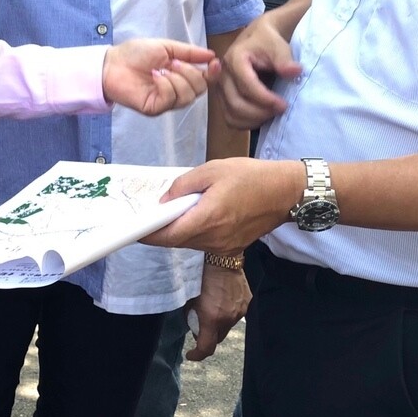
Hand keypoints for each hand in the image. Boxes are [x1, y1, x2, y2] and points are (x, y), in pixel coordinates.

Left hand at [103, 38, 219, 115]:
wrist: (112, 63)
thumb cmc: (135, 54)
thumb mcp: (165, 47)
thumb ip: (189, 52)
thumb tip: (211, 55)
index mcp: (180, 75)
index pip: (205, 80)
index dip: (213, 73)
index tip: (214, 63)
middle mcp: (176, 90)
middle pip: (200, 89)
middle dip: (190, 72)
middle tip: (172, 62)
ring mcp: (166, 101)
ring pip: (187, 96)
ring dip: (177, 78)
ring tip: (161, 69)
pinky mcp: (155, 108)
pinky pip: (171, 99)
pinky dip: (165, 85)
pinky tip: (154, 77)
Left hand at [142, 157, 302, 253]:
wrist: (285, 192)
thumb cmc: (251, 176)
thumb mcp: (212, 170)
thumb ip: (184, 185)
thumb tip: (164, 200)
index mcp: (208, 219)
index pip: (168, 235)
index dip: (147, 234)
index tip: (132, 228)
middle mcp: (214, 239)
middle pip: (176, 241)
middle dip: (158, 231)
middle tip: (144, 216)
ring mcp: (223, 246)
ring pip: (188, 243)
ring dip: (174, 232)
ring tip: (164, 214)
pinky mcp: (231, 246)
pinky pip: (203, 242)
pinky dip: (191, 232)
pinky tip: (188, 216)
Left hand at [185, 262, 249, 360]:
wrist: (221, 257)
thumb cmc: (200, 274)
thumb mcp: (189, 297)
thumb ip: (191, 314)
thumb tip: (193, 323)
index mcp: (212, 318)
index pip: (206, 347)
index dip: (197, 354)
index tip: (190, 354)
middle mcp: (228, 318)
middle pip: (218, 338)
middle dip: (208, 336)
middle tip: (199, 326)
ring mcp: (240, 311)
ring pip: (228, 326)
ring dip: (219, 324)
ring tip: (212, 310)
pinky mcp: (247, 303)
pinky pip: (236, 314)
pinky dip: (228, 313)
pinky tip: (222, 301)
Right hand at [217, 17, 302, 129]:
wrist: (258, 40)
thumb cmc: (268, 42)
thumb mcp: (278, 46)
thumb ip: (285, 59)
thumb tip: (294, 72)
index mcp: (234, 59)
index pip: (246, 85)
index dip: (265, 99)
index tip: (284, 104)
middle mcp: (223, 74)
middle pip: (236, 102)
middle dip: (260, 112)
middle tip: (280, 110)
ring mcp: (220, 87)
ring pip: (231, 113)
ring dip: (253, 120)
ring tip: (272, 115)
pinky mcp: (223, 97)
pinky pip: (230, 118)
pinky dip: (245, 123)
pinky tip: (261, 118)